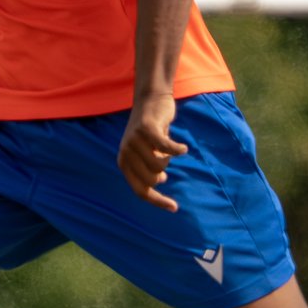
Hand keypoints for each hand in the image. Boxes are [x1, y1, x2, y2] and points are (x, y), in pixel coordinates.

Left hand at [118, 95, 186, 211]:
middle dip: (164, 170)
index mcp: (124, 162)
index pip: (140, 190)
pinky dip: (178, 150)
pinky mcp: (146, 129)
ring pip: (161, 165)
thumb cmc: (152, 130)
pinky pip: (167, 148)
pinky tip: (183, 148)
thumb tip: (159, 181)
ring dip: (168, 157)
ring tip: (165, 144)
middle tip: (163, 155)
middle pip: (152, 179)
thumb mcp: (147, 153)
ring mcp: (134, 141)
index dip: (157, 201)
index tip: (174, 208)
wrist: (151, 99)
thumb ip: (149, 169)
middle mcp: (126, 153)